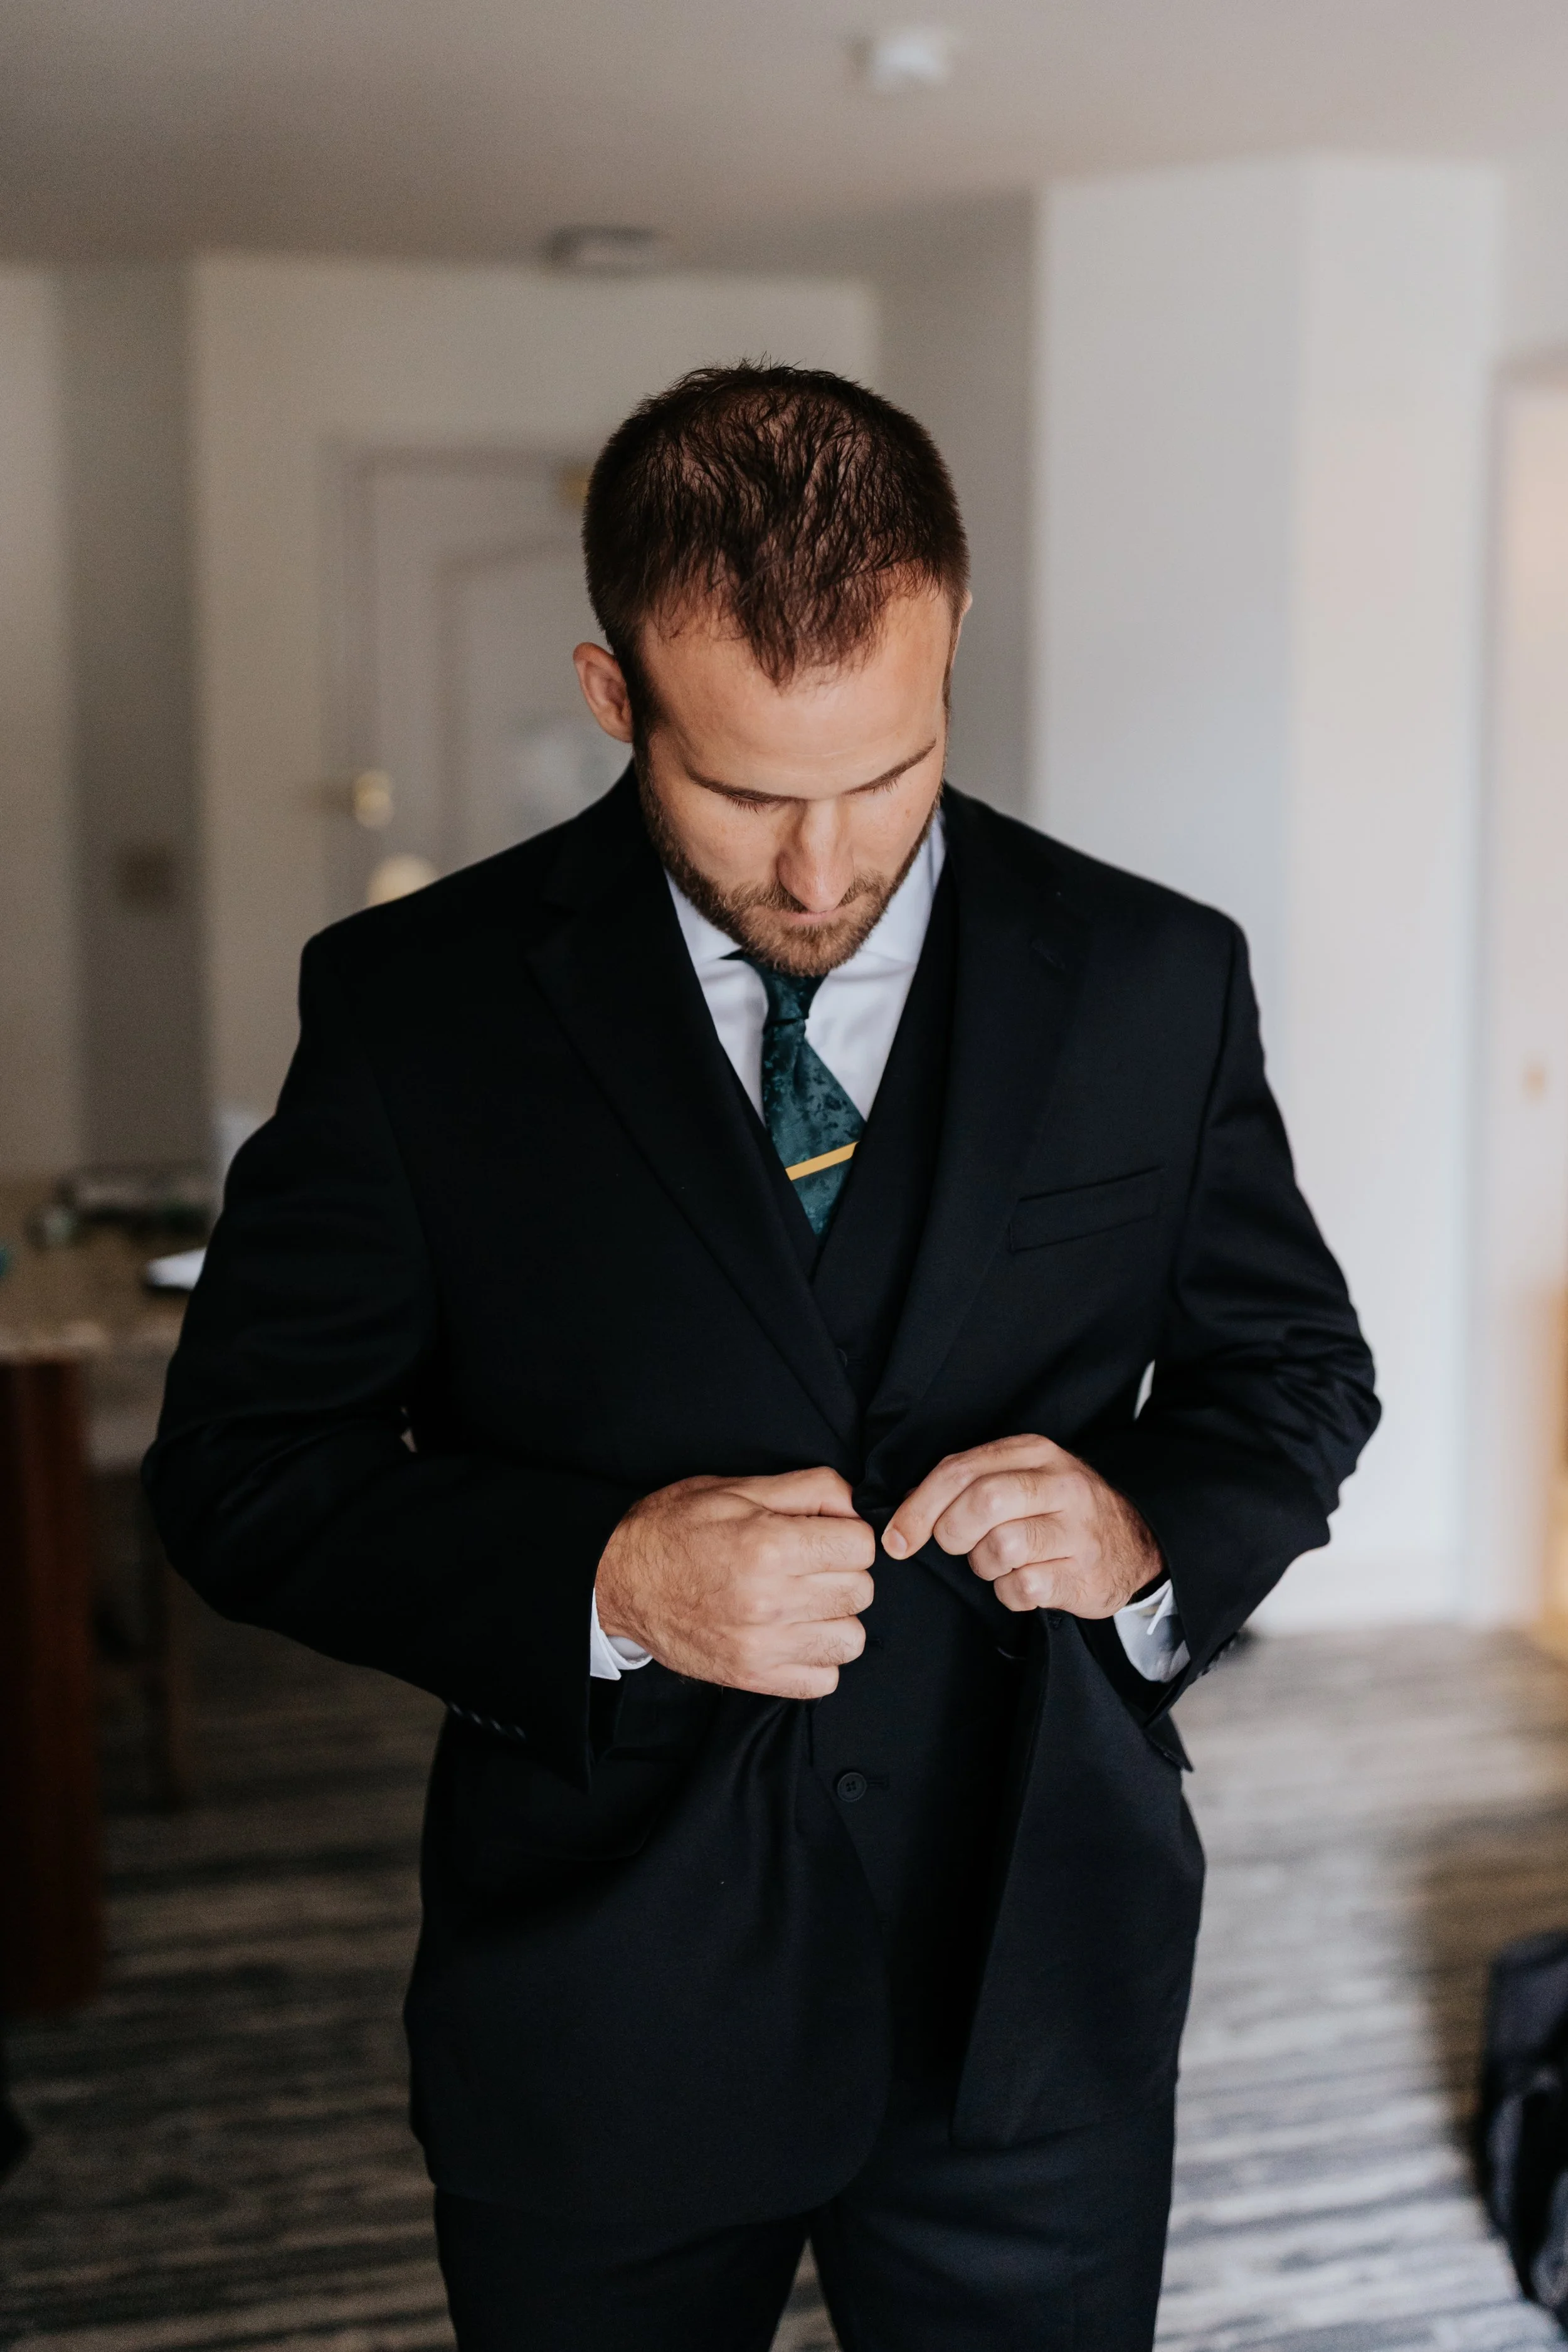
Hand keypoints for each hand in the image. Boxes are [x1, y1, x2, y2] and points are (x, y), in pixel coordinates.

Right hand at [596, 1467, 875, 1698]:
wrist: (617, 1580)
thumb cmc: (675, 1528)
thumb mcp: (737, 1488)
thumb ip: (807, 1489)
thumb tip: (857, 1505)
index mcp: (767, 1545)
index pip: (860, 1545)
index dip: (847, 1534)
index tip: (824, 1536)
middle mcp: (769, 1600)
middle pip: (860, 1591)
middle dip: (842, 1572)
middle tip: (810, 1565)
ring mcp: (761, 1646)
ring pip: (850, 1638)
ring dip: (834, 1618)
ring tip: (804, 1601)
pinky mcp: (751, 1677)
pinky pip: (823, 1680)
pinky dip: (817, 1659)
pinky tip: (794, 1634)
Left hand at [882, 1435, 1160, 1617]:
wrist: (1134, 1544)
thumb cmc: (1060, 1510)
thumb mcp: (1022, 1477)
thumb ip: (969, 1481)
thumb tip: (907, 1509)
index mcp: (1036, 1452)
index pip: (961, 1470)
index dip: (919, 1507)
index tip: (897, 1538)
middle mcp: (1062, 1486)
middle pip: (982, 1502)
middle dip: (951, 1532)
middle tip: (956, 1545)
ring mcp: (1076, 1532)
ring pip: (999, 1548)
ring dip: (983, 1565)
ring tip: (998, 1562)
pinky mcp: (1082, 1575)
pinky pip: (1021, 1587)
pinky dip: (1008, 1592)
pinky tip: (1022, 1581)